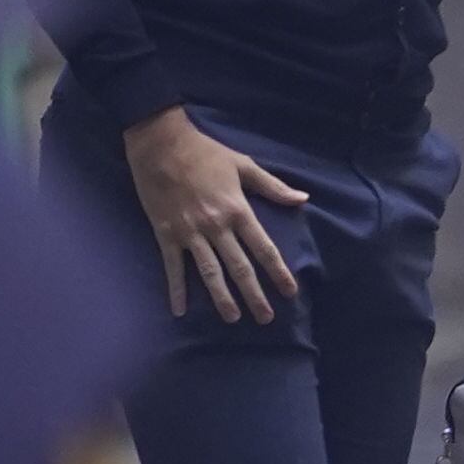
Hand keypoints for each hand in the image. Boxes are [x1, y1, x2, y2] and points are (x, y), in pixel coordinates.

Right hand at [121, 107, 307, 324]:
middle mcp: (217, 226)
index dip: (279, 272)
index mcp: (239, 210)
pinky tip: (179, 310)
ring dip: (222, 298)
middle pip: (240, 267)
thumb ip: (273, 186)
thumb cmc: (205, 153)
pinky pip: (172, 267)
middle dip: (255, 295)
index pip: (264, 249)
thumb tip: (303, 198)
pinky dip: (176, 289)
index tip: (290, 292)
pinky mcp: (166, 233)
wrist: (161, 143)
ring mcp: (190, 232)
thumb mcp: (244, 166)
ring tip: (233, 318)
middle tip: (266, 319)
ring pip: (210, 272)